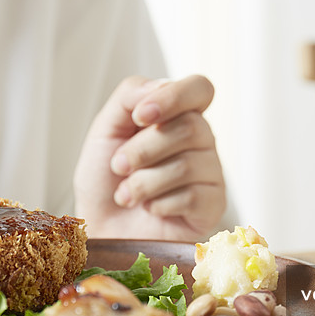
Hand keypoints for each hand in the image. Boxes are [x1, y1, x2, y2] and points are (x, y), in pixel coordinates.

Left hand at [74, 75, 225, 241]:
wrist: (102, 229)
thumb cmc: (105, 181)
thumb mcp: (105, 131)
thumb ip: (129, 97)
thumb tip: (160, 86)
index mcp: (177, 115)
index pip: (199, 89)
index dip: (174, 97)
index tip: (140, 116)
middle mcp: (200, 140)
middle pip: (190, 127)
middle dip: (144, 149)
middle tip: (118, 167)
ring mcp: (210, 173)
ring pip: (189, 163)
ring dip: (144, 182)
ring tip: (127, 195)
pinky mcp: (212, 205)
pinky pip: (195, 196)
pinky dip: (160, 204)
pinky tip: (151, 209)